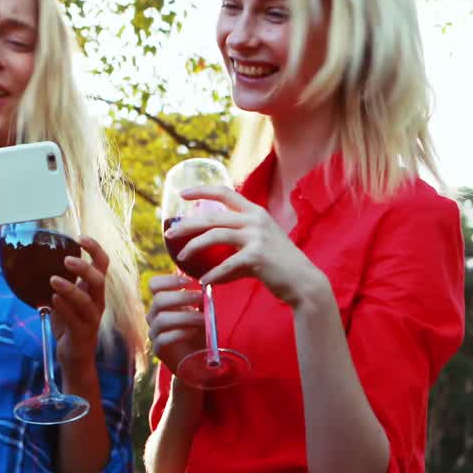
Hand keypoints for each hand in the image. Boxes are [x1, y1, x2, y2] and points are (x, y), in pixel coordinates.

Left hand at [51, 236, 108, 375]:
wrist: (75, 357)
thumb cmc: (70, 324)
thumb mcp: (67, 299)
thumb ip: (63, 282)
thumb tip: (43, 260)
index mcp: (95, 291)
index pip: (102, 265)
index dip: (95, 249)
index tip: (81, 237)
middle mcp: (97, 303)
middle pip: (99, 280)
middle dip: (84, 268)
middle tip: (66, 259)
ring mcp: (91, 319)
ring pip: (87, 301)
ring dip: (70, 288)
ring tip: (53, 280)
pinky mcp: (81, 334)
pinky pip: (74, 319)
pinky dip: (64, 308)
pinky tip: (52, 299)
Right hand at [146, 274, 204, 371]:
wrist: (195, 361)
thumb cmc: (198, 333)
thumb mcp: (202, 313)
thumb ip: (202, 302)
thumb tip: (208, 287)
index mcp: (162, 303)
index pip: (154, 284)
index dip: (169, 279)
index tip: (189, 281)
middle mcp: (154, 316)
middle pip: (158, 300)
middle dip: (182, 297)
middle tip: (201, 298)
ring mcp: (154, 333)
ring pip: (162, 319)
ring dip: (186, 316)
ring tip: (203, 319)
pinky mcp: (158, 349)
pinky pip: (163, 339)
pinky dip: (180, 333)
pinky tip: (194, 332)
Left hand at [168, 185, 326, 308]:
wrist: (303, 282)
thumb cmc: (277, 267)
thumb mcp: (257, 247)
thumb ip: (235, 247)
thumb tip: (207, 264)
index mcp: (255, 213)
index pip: (225, 192)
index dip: (201, 190)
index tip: (182, 193)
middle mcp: (255, 219)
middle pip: (212, 216)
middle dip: (187, 225)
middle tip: (169, 234)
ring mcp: (257, 236)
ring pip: (215, 235)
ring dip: (194, 247)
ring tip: (181, 258)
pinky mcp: (257, 256)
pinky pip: (226, 264)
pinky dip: (213, 274)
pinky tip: (204, 282)